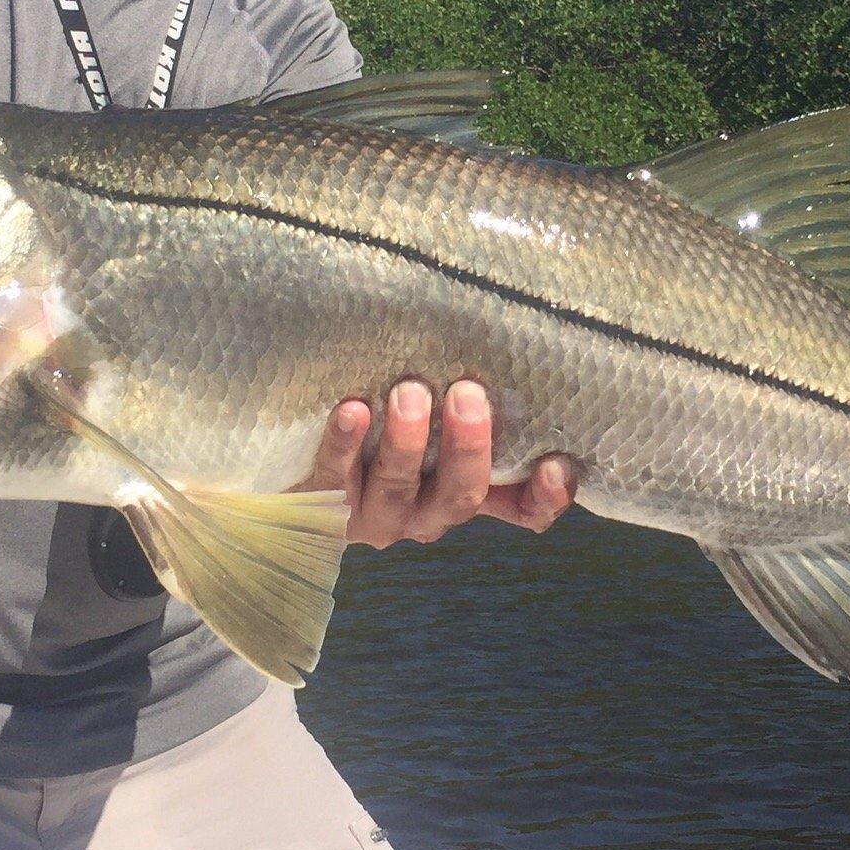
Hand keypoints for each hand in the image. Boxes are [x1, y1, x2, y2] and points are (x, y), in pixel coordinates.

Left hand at [307, 378, 576, 548]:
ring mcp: (371, 516)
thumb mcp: (431, 418)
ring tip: (409, 391)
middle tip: (468, 395)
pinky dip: (344, 443)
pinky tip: (351, 409)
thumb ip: (468, 398)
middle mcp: (423, 514)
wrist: (292, 463)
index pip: (522, 511)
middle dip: (467, 448)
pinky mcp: (319, 507)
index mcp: (460, 493)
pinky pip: (332, 477)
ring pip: (398, 489)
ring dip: (407, 442)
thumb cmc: (378, 426)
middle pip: (460, 496)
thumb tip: (509, 333)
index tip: (557, 463)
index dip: (545, 498)